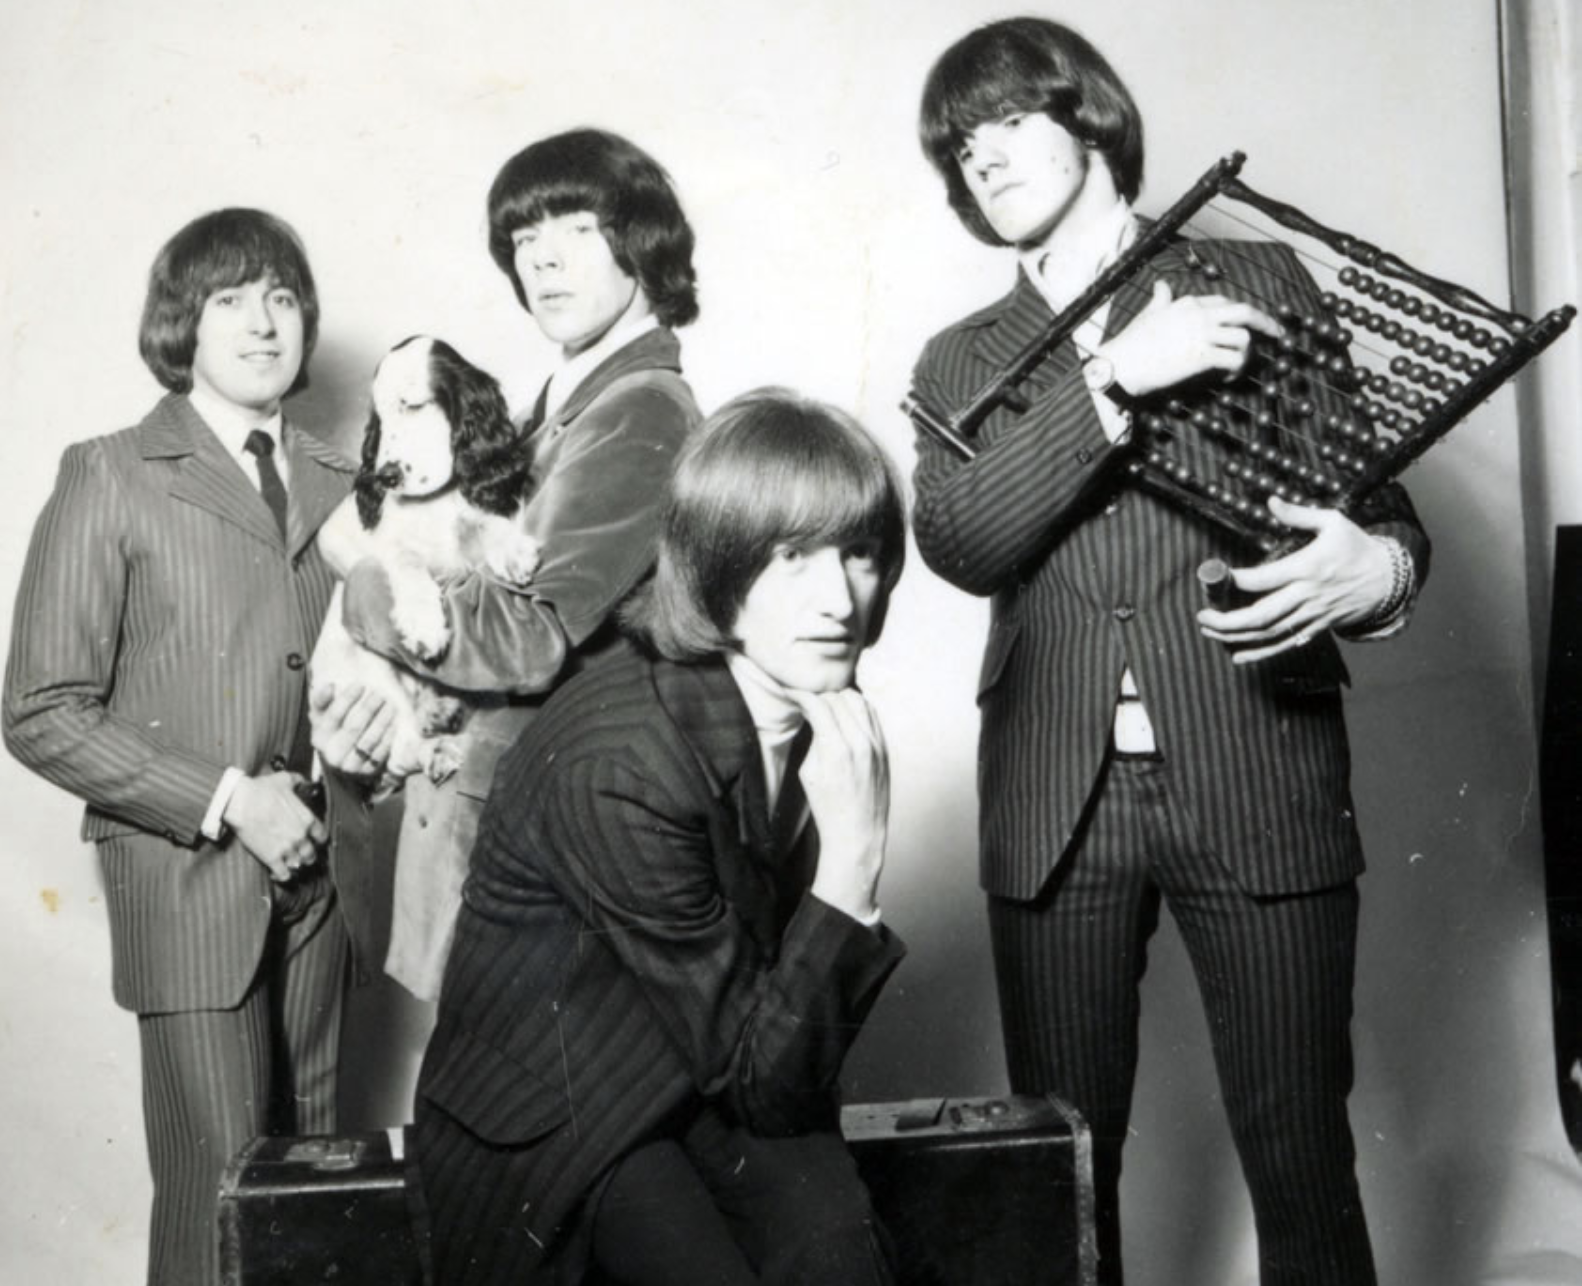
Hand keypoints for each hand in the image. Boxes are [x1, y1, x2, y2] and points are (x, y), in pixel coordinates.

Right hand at [224, 771, 326, 882]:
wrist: (241, 802)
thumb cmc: (261, 790)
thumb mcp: (285, 779)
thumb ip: (298, 781)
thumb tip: (304, 780)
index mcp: (307, 819)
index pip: (322, 836)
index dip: (318, 840)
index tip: (314, 841)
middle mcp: (301, 836)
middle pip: (312, 854)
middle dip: (308, 855)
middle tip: (301, 855)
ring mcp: (287, 848)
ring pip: (299, 865)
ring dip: (295, 865)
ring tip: (290, 864)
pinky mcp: (272, 858)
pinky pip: (284, 874)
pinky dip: (283, 876)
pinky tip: (279, 874)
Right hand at [309, 680, 394, 775]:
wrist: (342, 761)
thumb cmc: (333, 731)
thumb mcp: (322, 717)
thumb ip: (321, 700)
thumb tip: (329, 686)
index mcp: (319, 738)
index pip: (333, 716)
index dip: (347, 700)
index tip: (360, 685)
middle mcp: (332, 754)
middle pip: (353, 728)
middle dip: (368, 709)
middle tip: (380, 694)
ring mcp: (349, 766)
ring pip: (369, 741)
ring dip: (382, 722)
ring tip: (390, 706)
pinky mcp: (366, 771)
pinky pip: (380, 753)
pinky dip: (388, 737)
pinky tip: (393, 724)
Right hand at [789, 688, 889, 922]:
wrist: (857, 832)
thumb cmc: (828, 807)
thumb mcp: (809, 772)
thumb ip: (815, 738)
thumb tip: (814, 714)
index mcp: (837, 750)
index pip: (818, 705)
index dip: (801, 695)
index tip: (791, 694)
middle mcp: (861, 743)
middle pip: (837, 699)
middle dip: (818, 697)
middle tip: (806, 702)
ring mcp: (877, 744)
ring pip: (858, 700)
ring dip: (839, 698)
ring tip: (826, 706)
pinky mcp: (885, 748)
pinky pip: (872, 714)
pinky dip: (856, 707)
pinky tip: (844, 714)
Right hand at [1098, 280, 1282, 397]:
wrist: (1120, 365)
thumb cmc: (1131, 343)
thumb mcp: (1148, 314)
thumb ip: (1160, 299)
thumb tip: (1161, 285)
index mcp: (1188, 303)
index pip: (1223, 302)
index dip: (1238, 314)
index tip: (1248, 323)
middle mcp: (1199, 315)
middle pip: (1243, 312)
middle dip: (1265, 322)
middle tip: (1277, 333)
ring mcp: (1202, 335)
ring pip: (1243, 338)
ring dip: (1246, 354)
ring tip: (1237, 366)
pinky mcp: (1202, 357)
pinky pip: (1234, 359)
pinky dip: (1237, 369)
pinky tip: (1228, 377)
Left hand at [1196, 497, 1396, 663]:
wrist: (1388, 579)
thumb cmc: (1357, 547)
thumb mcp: (1333, 522)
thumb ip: (1299, 514)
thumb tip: (1271, 501)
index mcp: (1309, 567)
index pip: (1265, 578)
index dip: (1237, 581)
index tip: (1217, 578)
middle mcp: (1308, 595)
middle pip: (1262, 615)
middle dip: (1228, 620)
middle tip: (1203, 617)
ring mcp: (1312, 615)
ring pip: (1270, 633)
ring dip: (1236, 637)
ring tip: (1210, 632)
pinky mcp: (1317, 628)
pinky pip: (1285, 645)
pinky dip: (1261, 654)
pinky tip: (1238, 656)